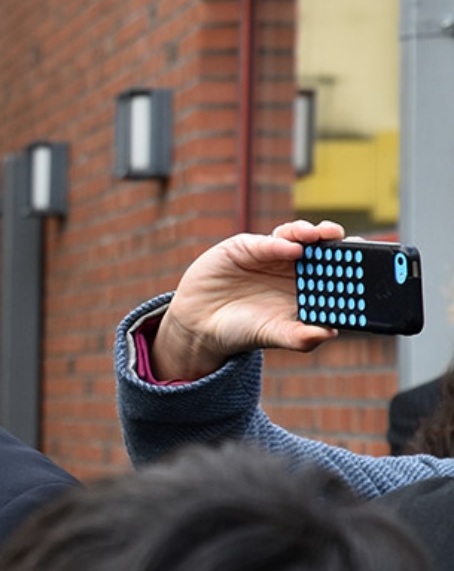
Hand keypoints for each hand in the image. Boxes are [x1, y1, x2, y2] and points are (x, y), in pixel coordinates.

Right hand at [150, 219, 346, 381]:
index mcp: (307, 289)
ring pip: (299, 237)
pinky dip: (282, 242)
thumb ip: (299, 336)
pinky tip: (292, 248)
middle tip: (354, 243)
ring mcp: (271, 255)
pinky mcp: (247, 246)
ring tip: (324, 236)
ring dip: (314, 233)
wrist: (198, 325)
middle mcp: (293, 268)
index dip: (354, 266)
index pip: (337, 272)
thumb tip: (330, 333)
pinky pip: (268, 241)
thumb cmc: (240, 330)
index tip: (372, 266)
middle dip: (339, 243)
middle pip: (323, 249)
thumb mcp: (272, 335)